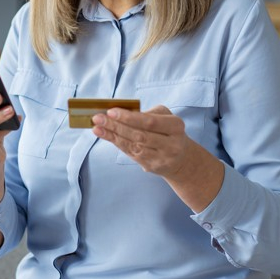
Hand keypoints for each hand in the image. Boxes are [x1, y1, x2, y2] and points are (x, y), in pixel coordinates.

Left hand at [92, 105, 223, 211]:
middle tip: (98, 118)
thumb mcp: (166, 117)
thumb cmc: (169, 131)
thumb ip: (148, 113)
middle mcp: (171, 144)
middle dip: (116, 126)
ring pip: (133, 145)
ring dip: (112, 135)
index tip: (111, 111)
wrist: (182, 159)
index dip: (130, 117)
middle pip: (139, 135)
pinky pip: (131, 153)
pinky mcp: (152, 166)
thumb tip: (122, 113)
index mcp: (176, 127)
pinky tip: (105, 135)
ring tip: (97, 127)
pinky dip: (116, 143)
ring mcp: (161, 158)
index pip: (150, 122)